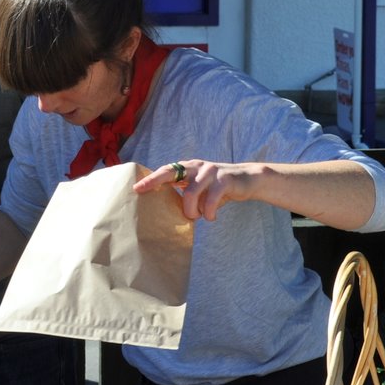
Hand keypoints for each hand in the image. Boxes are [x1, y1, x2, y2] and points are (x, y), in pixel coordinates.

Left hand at [134, 159, 259, 222]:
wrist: (248, 180)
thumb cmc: (219, 188)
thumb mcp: (201, 188)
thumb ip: (186, 194)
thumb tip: (166, 212)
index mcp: (189, 168)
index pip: (166, 171)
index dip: (151, 179)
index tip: (136, 188)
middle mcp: (197, 166)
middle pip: (171, 172)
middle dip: (155, 181)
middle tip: (142, 191)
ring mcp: (210, 171)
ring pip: (190, 193)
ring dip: (191, 210)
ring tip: (196, 217)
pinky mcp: (224, 180)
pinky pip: (211, 200)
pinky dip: (209, 212)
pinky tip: (211, 217)